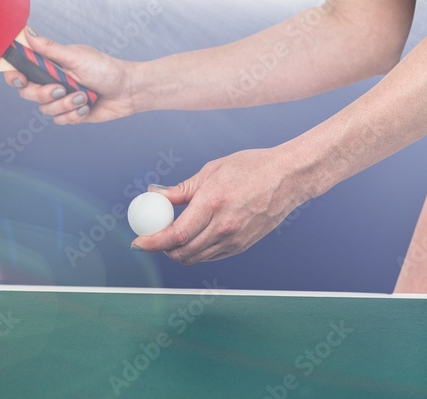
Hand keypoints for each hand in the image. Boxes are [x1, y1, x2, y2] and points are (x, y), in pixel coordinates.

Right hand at [3, 28, 140, 124]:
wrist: (128, 91)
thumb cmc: (106, 69)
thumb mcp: (76, 56)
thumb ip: (50, 49)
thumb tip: (27, 32)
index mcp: (51, 64)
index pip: (22, 69)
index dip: (14, 75)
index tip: (20, 78)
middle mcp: (52, 81)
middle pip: (28, 93)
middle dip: (43, 93)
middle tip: (61, 88)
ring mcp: (61, 98)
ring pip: (45, 109)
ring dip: (65, 104)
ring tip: (84, 97)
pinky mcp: (70, 114)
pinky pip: (60, 120)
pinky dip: (73, 115)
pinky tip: (87, 107)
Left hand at [132, 147, 311, 264]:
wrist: (288, 178)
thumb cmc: (250, 168)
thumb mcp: (212, 171)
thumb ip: (181, 189)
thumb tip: (154, 194)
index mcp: (213, 203)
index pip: (175, 234)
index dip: (152, 242)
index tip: (137, 242)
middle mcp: (224, 226)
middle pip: (182, 251)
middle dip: (161, 249)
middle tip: (151, 239)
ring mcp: (235, 239)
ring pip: (195, 257)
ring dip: (177, 251)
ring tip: (171, 235)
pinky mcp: (242, 245)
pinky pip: (211, 256)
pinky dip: (196, 251)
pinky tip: (193, 237)